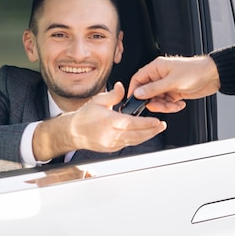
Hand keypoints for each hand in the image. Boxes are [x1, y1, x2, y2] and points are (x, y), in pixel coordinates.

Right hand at [33, 82, 166, 160]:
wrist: (73, 132)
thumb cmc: (84, 117)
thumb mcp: (98, 101)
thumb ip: (113, 95)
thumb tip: (122, 87)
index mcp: (109, 121)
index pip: (133, 123)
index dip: (147, 123)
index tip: (157, 121)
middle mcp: (112, 134)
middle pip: (137, 134)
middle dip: (151, 130)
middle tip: (161, 126)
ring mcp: (112, 143)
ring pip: (134, 141)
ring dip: (147, 136)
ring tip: (156, 130)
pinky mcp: (112, 148)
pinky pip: (128, 144)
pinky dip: (137, 139)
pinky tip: (143, 134)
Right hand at [127, 55, 220, 112]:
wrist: (213, 75)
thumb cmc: (195, 71)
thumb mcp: (172, 81)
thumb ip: (153, 88)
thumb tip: (138, 93)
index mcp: (156, 68)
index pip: (138, 79)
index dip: (134, 90)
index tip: (134, 101)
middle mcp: (160, 76)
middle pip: (147, 92)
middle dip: (153, 102)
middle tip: (160, 106)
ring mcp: (167, 85)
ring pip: (157, 100)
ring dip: (164, 106)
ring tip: (173, 105)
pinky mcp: (174, 92)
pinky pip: (167, 102)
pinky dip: (172, 106)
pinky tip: (179, 104)